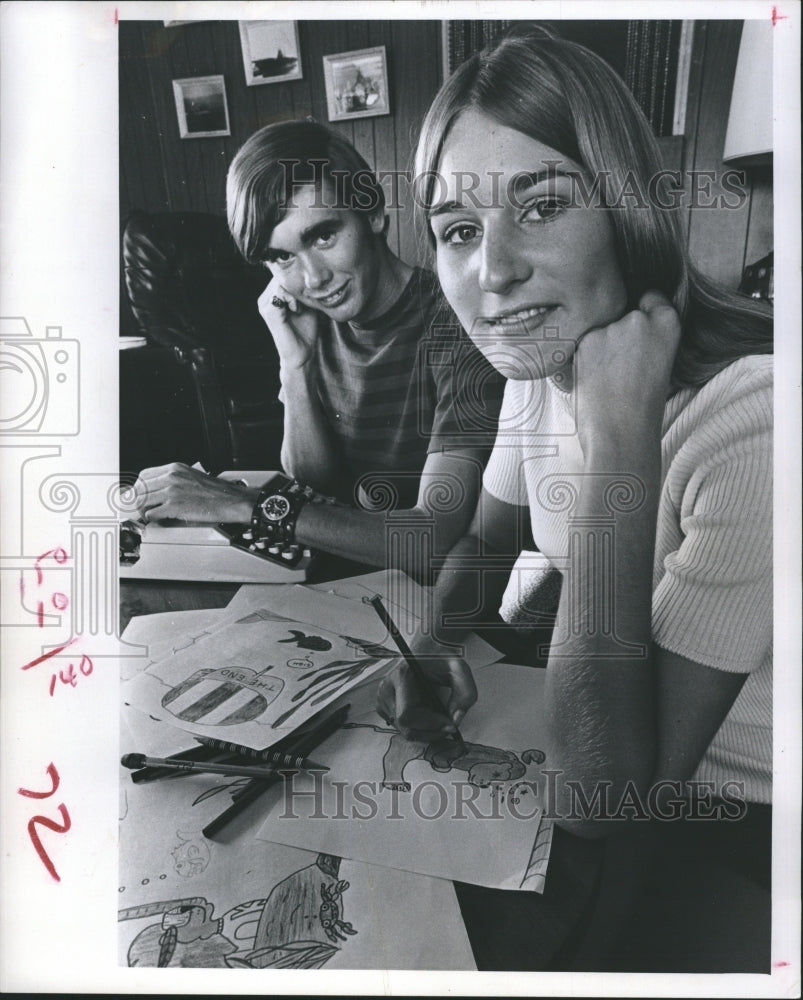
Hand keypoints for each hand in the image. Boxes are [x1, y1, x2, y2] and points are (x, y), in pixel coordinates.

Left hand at [134, 463, 257, 523]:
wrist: (231, 500)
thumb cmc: (217, 492)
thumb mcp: (192, 477)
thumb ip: (174, 480)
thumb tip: (158, 490)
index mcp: (175, 468)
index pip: (144, 475)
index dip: (139, 487)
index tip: (140, 495)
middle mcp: (171, 477)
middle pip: (140, 488)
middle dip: (137, 500)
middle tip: (141, 508)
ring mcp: (172, 491)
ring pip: (142, 501)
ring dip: (143, 511)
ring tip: (149, 515)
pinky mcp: (174, 506)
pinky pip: (151, 513)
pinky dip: (152, 519)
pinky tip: (158, 519)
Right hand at [258, 275, 319, 369]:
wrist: (303, 353)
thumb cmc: (306, 330)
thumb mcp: (307, 303)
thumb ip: (303, 288)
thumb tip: (310, 272)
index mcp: (272, 296)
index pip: (282, 274)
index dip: (297, 279)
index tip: (307, 296)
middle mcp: (265, 298)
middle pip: (281, 275)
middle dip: (296, 285)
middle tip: (304, 304)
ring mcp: (264, 304)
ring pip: (280, 281)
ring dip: (295, 292)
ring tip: (299, 308)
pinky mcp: (268, 311)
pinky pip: (279, 290)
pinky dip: (292, 298)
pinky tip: (296, 310)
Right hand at [376, 656, 477, 740]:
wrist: (424, 649)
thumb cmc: (441, 658)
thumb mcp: (459, 669)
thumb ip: (465, 694)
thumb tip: (455, 721)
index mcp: (401, 676)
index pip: (408, 715)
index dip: (430, 725)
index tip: (450, 724)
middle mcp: (386, 689)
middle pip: (406, 728)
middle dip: (431, 731)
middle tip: (448, 723)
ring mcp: (382, 699)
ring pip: (404, 730)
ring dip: (425, 729)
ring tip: (436, 712)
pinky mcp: (382, 706)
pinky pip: (401, 727)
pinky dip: (417, 726)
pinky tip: (425, 711)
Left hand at [574, 290, 681, 456]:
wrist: (621, 432)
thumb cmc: (644, 408)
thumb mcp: (662, 364)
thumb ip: (650, 339)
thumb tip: (630, 330)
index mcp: (668, 323)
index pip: (651, 299)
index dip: (643, 315)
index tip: (640, 333)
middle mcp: (640, 319)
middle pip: (623, 316)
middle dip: (619, 335)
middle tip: (622, 367)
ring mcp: (611, 329)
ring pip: (601, 330)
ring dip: (600, 347)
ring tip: (608, 379)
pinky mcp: (585, 341)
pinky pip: (583, 344)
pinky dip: (584, 358)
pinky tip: (594, 380)